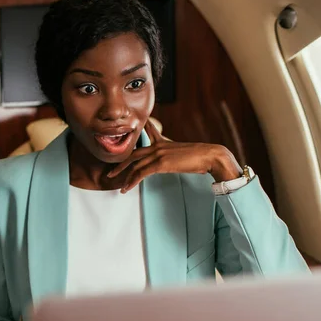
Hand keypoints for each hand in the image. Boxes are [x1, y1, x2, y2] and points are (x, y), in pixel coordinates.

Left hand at [107, 119, 241, 191]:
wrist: (210, 156)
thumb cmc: (200, 157)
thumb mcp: (182, 153)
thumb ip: (172, 155)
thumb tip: (170, 161)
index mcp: (163, 142)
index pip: (147, 133)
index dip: (135, 135)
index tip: (126, 137)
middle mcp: (158, 146)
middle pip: (133, 154)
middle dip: (120, 164)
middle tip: (110, 173)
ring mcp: (158, 153)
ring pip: (135, 164)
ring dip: (125, 176)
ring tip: (118, 185)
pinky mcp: (161, 163)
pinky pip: (141, 172)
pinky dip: (132, 181)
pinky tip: (127, 188)